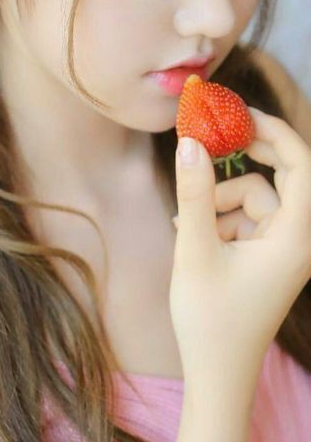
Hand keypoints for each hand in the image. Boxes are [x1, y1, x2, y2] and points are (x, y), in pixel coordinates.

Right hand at [169, 107, 310, 386]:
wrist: (216, 373)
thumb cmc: (210, 320)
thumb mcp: (195, 249)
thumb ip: (195, 193)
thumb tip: (189, 141)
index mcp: (295, 238)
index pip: (302, 167)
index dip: (276, 132)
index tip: (241, 113)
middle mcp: (298, 239)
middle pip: (282, 176)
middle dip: (247, 157)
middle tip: (214, 137)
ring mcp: (284, 248)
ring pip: (256, 197)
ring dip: (220, 202)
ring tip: (188, 229)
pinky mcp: (268, 255)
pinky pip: (247, 217)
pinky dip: (220, 219)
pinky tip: (192, 236)